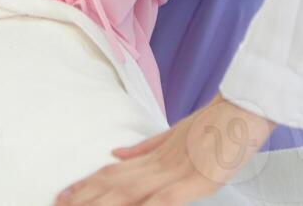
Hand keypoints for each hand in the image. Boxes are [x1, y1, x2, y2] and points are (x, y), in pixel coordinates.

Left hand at [55, 94, 275, 204]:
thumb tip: (115, 152)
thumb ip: (145, 148)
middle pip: (113, 184)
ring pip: (130, 192)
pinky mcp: (196, 182)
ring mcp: (175, 173)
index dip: (86, 185)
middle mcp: (159, 164)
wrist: (244, 106)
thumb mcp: (176, 134)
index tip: (63, 195)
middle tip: (58, 205)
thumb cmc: (217, 124)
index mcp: (155, 154)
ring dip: (103, 204)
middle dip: (84, 198)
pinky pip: (165, 199)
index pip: (111, 172)